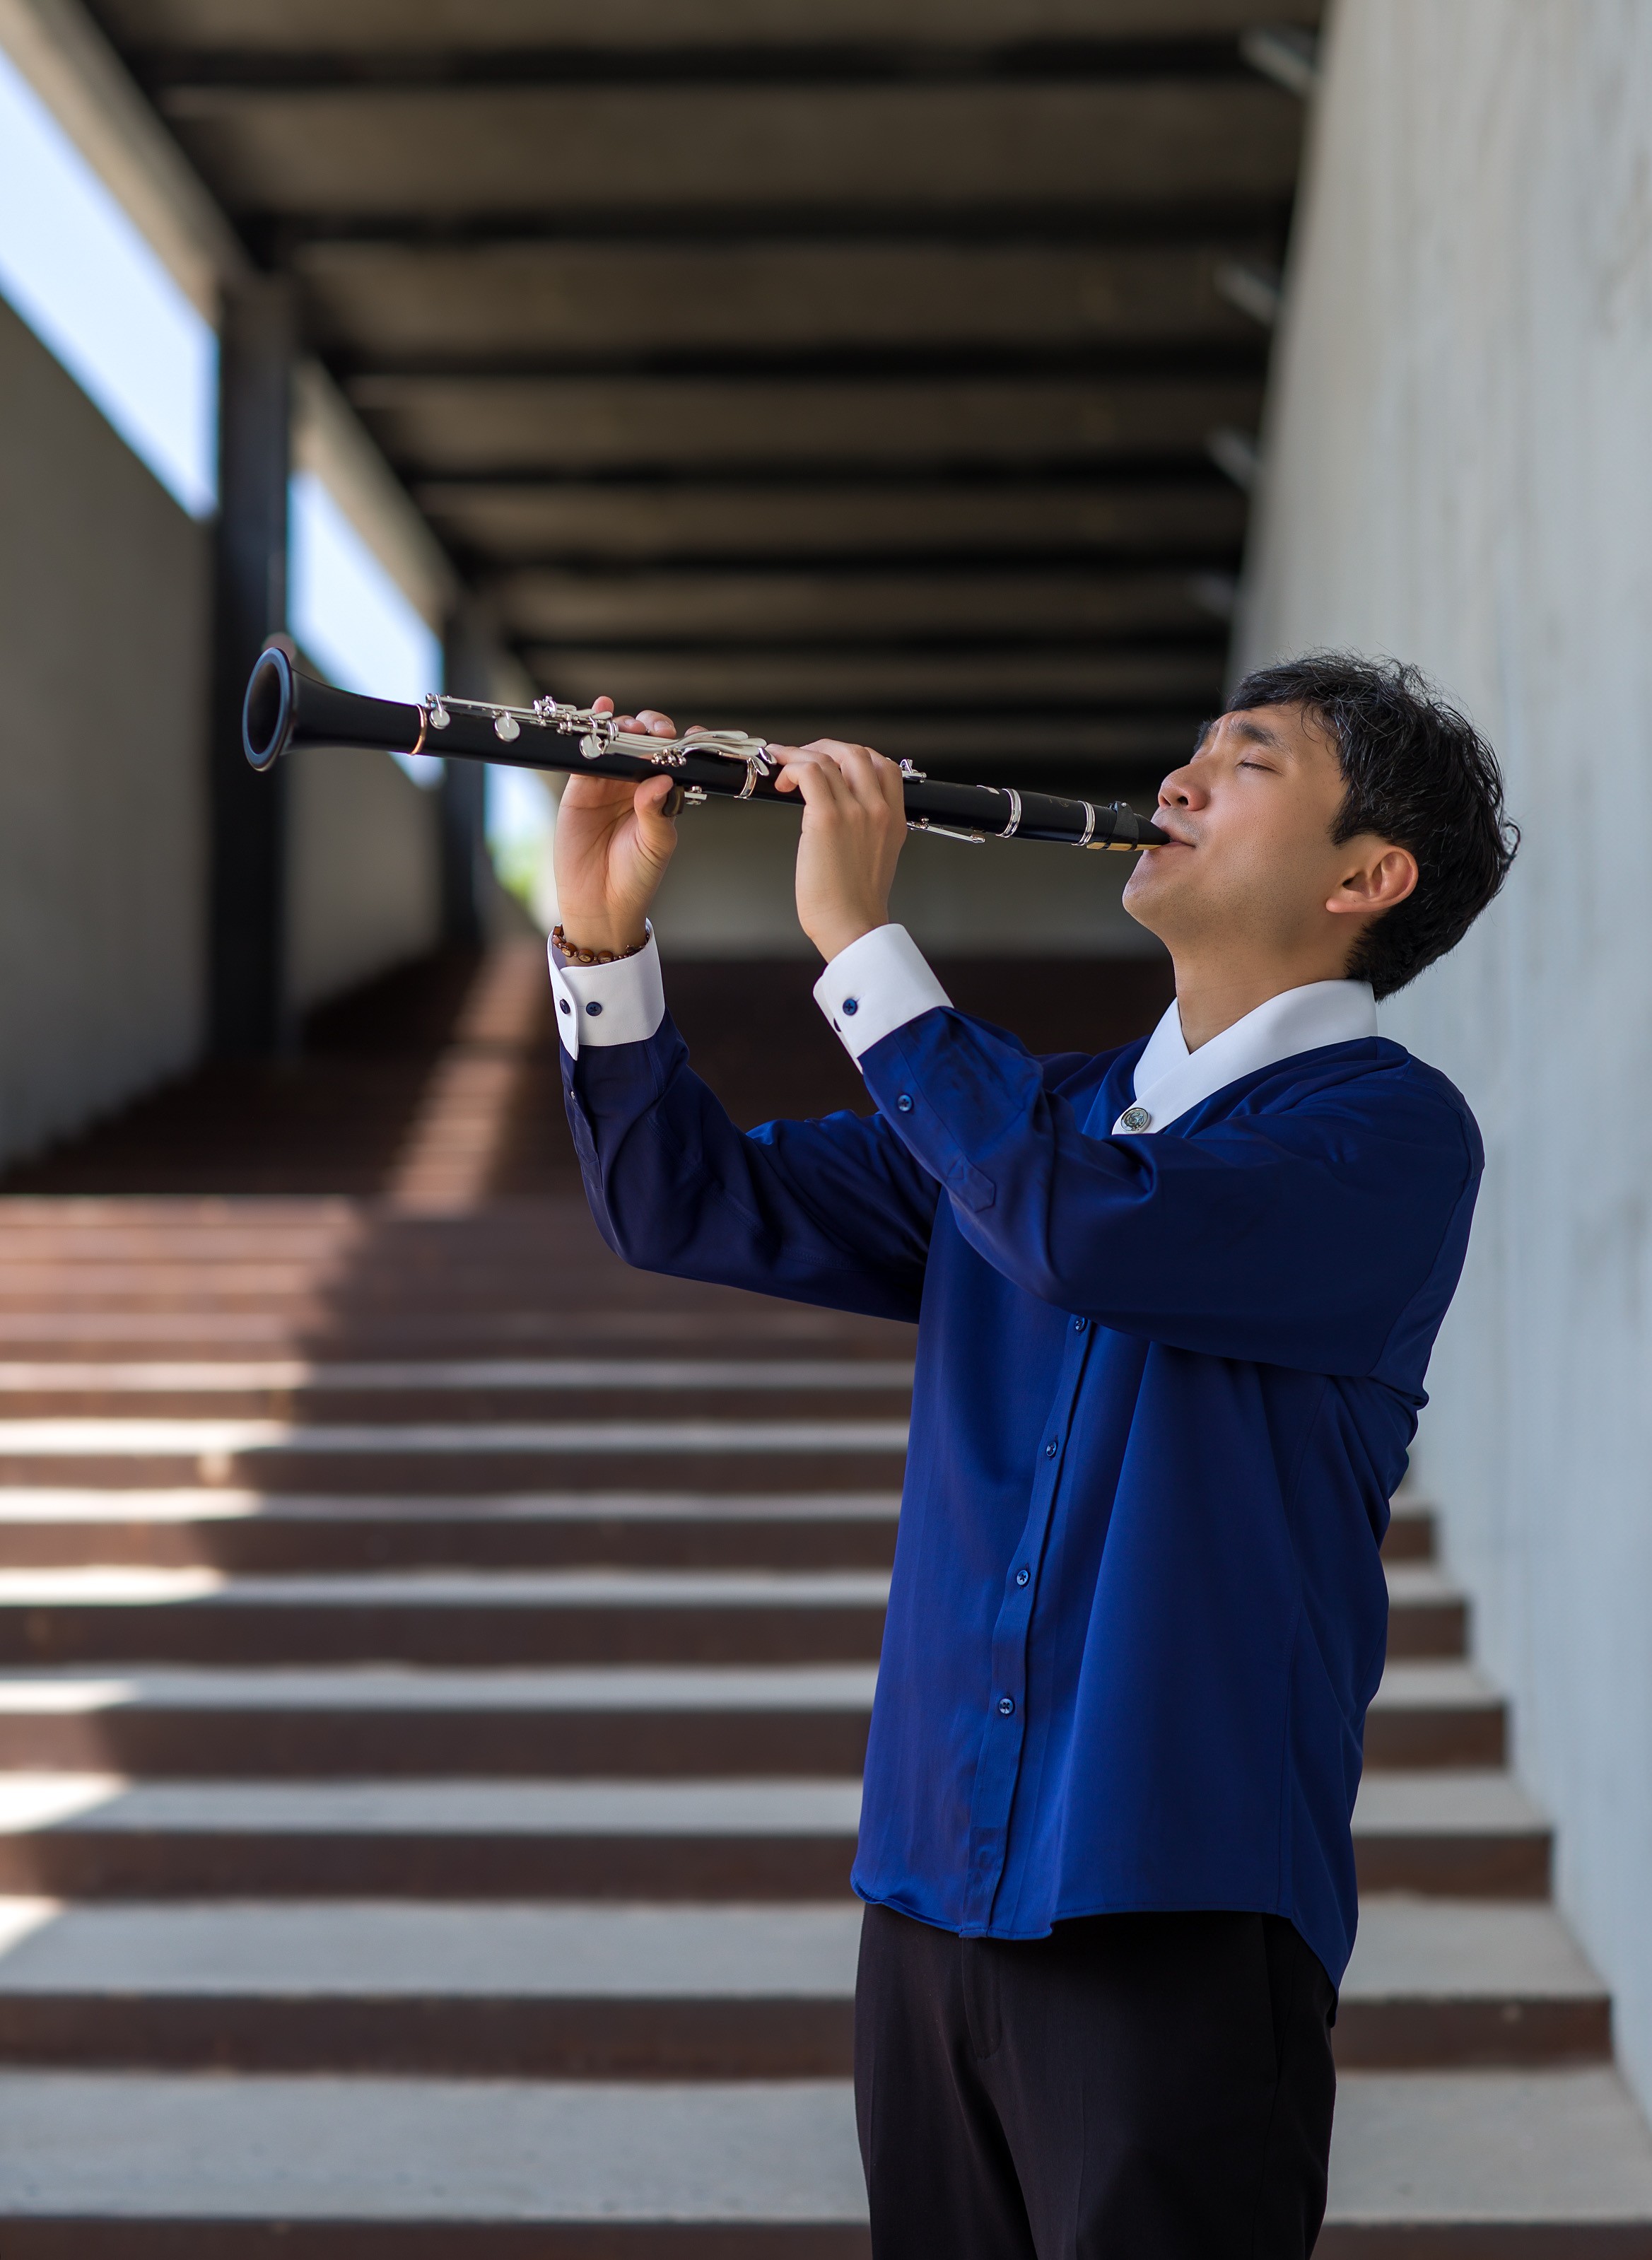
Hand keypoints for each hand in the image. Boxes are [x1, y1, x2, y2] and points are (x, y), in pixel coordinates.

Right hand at [553, 699, 680, 952]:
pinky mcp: (579, 787)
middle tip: (655, 733)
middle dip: (652, 729)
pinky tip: (599, 714)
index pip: (673, 760)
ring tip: (629, 728)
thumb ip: (658, 812)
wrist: (599, 903)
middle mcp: (635, 785)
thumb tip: (661, 780)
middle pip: (645, 742)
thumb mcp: (656, 846)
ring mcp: (607, 783)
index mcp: (661, 795)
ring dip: (623, 726)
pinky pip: (585, 753)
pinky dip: (591, 732)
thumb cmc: (635, 877)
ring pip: (617, 742)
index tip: (690, 736)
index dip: (681, 744)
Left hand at [771, 740, 907, 961]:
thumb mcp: (876, 856)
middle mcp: (878, 810)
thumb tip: (838, 811)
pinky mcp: (826, 818)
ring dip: (798, 754)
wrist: (850, 924)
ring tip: (781, 767)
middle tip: (801, 758)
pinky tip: (781, 781)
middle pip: (855, 752)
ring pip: (827, 757)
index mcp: (894, 819)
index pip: (885, 765)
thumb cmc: (854, 901)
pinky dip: (789, 766)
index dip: (852, 756)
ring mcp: (854, 811)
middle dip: (824, 748)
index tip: (831, 762)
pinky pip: (807, 772)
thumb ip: (867, 829)